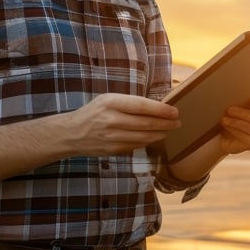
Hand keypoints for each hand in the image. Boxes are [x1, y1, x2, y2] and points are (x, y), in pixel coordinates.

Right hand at [65, 93, 180, 156]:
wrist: (71, 133)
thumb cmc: (94, 112)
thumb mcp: (108, 99)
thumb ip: (129, 103)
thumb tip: (156, 106)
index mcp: (111, 103)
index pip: (142, 106)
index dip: (161, 110)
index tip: (174, 112)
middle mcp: (112, 120)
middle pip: (146, 123)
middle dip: (166, 123)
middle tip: (177, 122)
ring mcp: (112, 137)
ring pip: (144, 137)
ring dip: (160, 134)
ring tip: (169, 130)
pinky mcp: (113, 150)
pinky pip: (136, 146)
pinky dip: (148, 141)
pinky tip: (155, 137)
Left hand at [219, 95, 249, 154]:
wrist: (225, 131)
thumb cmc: (234, 113)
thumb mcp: (238, 104)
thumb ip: (241, 98)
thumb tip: (234, 91)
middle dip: (244, 114)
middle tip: (229, 109)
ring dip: (238, 123)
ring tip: (224, 119)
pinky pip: (248, 139)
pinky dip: (236, 131)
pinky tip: (227, 126)